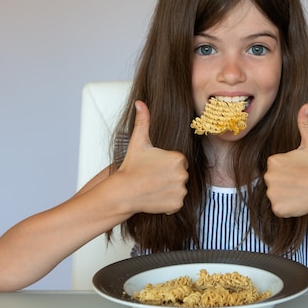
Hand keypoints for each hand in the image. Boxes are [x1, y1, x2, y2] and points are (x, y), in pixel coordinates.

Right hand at [111, 100, 187, 214]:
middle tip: (153, 177)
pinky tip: (156, 196)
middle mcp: (183, 174)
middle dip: (169, 176)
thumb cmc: (131, 167)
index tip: (155, 166)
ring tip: (154, 186)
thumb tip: (140, 103)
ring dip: (169, 188)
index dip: (166, 163)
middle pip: (180, 174)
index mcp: (178, 158)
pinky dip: (168, 201)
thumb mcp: (138, 142)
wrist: (124, 191)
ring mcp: (181, 190)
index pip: (179, 160)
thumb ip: (143, 121)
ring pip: (179, 188)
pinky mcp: (177, 204)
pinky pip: (177, 202)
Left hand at [264, 104, 307, 217]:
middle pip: (275, 181)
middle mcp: (268, 176)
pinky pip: (279, 208)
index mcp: (273, 161)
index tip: (301, 171)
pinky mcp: (277, 208)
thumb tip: (305, 106)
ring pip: (277, 194)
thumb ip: (304, 123)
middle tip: (302, 182)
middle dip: (287, 182)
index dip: (290, 170)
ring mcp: (272, 193)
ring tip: (301, 191)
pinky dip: (287, 207)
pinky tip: (299, 201)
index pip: (277, 167)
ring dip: (287, 195)